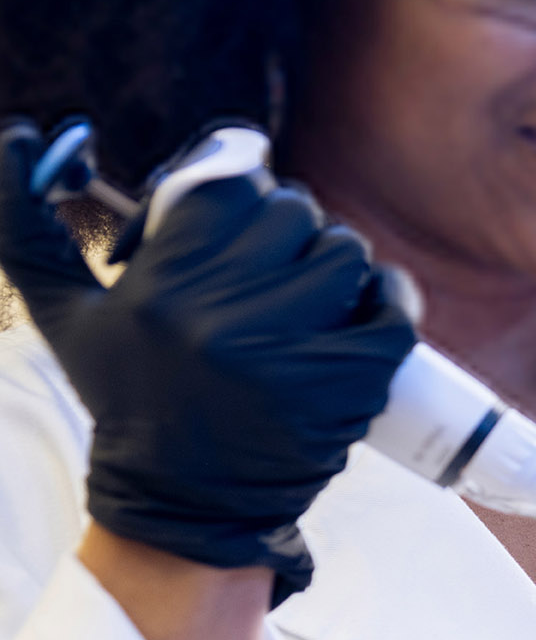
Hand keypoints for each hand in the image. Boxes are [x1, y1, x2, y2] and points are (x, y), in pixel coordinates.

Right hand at [0, 122, 415, 595]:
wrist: (182, 505)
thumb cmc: (127, 395)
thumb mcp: (65, 315)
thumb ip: (27, 227)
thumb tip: (23, 134)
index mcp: (159, 285)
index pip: (228, 178)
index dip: (241, 174)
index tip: (239, 194)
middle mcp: (222, 313)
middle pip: (292, 210)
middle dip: (283, 229)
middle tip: (266, 268)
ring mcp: (290, 350)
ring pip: (345, 251)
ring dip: (335, 265)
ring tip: (305, 300)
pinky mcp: (347, 383)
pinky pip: (394, 307)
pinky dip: (389, 301)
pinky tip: (364, 314)